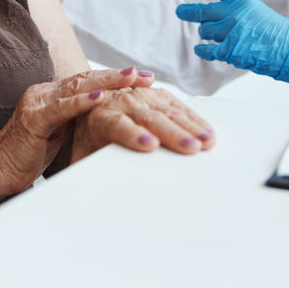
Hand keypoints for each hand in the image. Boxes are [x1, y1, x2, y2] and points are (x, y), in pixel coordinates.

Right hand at [0, 68, 153, 192]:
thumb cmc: (27, 157)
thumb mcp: (58, 135)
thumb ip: (76, 122)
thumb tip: (107, 121)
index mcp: (51, 95)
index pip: (88, 82)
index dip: (115, 79)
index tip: (142, 78)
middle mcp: (43, 93)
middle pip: (86, 79)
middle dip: (119, 76)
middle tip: (146, 75)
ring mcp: (37, 103)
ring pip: (77, 87)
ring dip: (107, 83)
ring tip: (131, 79)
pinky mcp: (32, 119)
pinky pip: (60, 108)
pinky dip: (80, 102)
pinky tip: (100, 97)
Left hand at [71, 83, 215, 161]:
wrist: (89, 111)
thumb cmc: (88, 141)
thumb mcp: (82, 157)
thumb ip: (85, 171)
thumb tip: (87, 193)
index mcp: (99, 117)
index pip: (117, 125)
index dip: (133, 135)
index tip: (150, 145)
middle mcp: (120, 101)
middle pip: (148, 117)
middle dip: (171, 132)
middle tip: (191, 147)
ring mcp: (140, 95)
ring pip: (167, 109)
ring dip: (189, 125)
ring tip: (207, 141)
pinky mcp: (154, 94)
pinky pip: (176, 105)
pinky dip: (193, 118)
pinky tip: (206, 131)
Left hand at [175, 0, 288, 94]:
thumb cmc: (278, 32)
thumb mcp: (258, 10)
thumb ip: (239, 9)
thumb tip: (220, 11)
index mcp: (242, 1)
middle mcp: (233, 14)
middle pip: (202, 10)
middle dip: (188, 11)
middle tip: (181, 11)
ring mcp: (230, 32)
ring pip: (205, 30)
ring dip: (205, 32)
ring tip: (207, 33)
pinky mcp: (229, 50)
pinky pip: (208, 49)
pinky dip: (202, 49)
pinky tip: (200, 48)